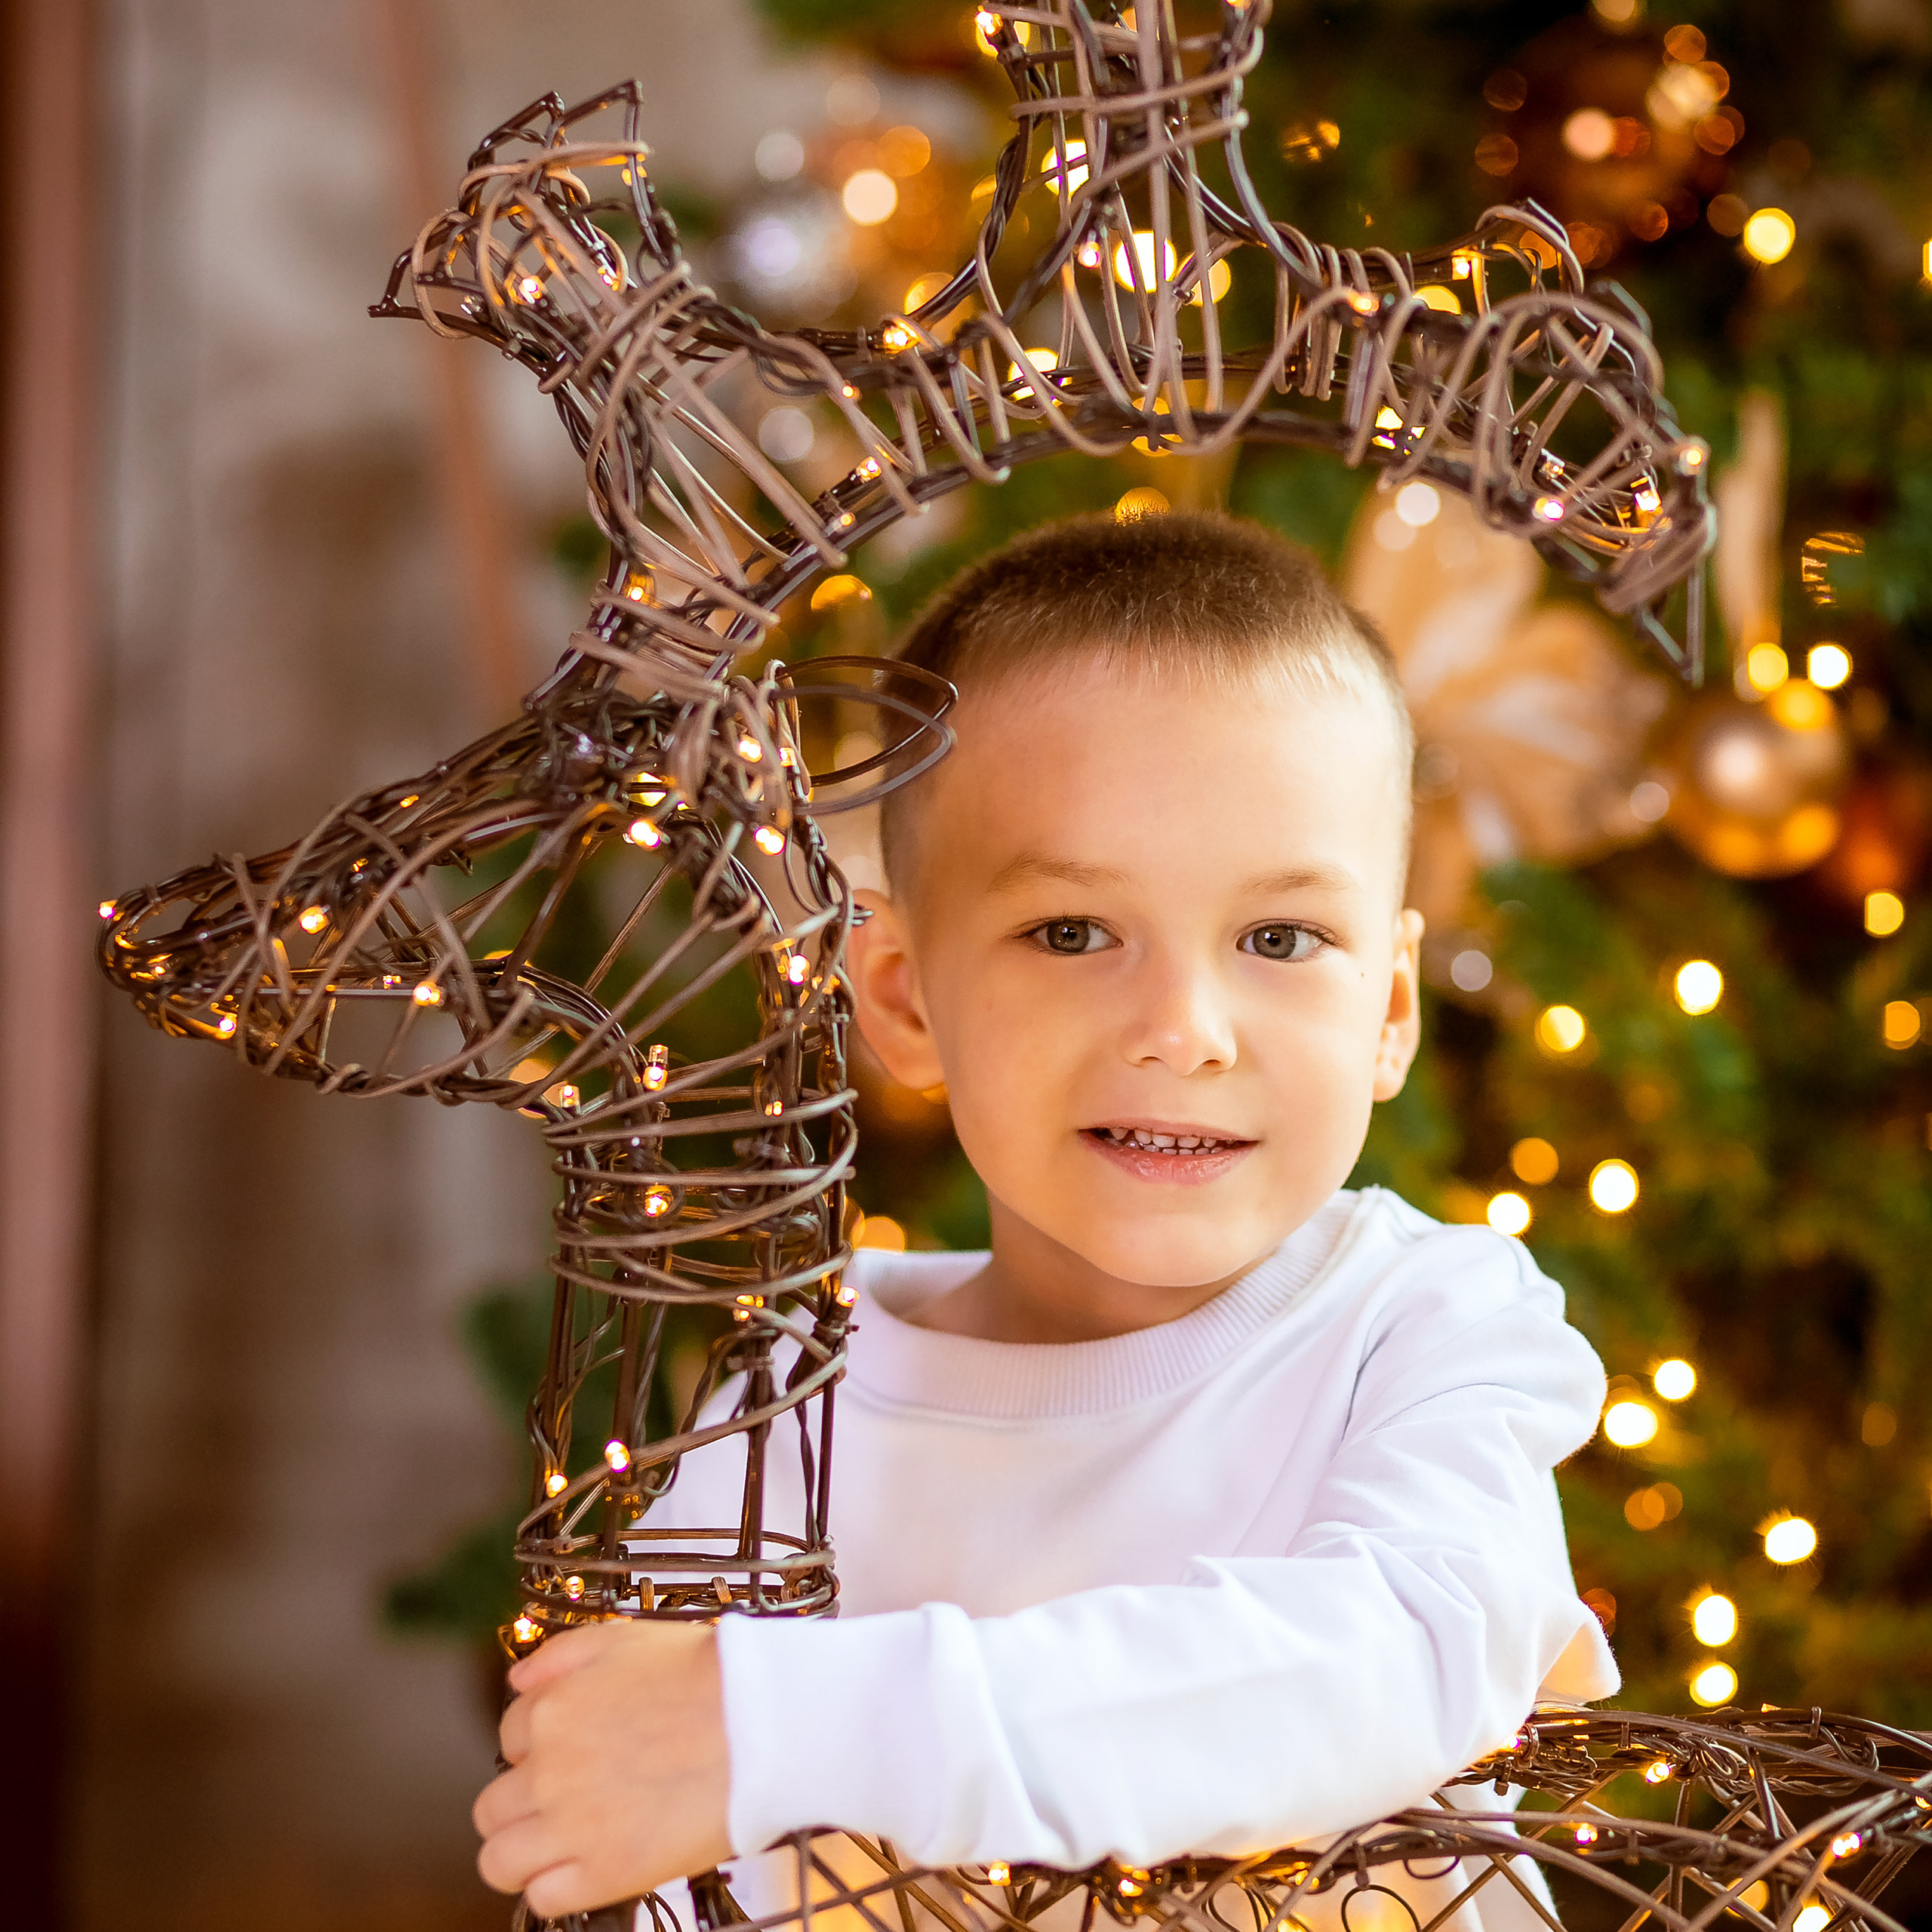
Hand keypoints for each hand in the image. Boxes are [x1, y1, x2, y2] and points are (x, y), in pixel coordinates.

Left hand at [474, 1619, 732, 1914]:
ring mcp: (573, 1827)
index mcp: (551, 1712)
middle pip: (492, 1807)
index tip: (574, 1750)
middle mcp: (550, 1771)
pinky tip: (591, 1864)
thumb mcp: (624, 1637)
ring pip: (499, 1861)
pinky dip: (559, 1886)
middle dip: (522, 1802)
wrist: (762, 1721)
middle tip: (565, 1800)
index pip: (509, 1737)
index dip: (540, 1745)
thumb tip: (515, 1683)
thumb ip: (558, 1657)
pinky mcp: (606, 1873)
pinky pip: (544, 1898)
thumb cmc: (706, 1674)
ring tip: (563, 1843)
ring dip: (523, 1853)